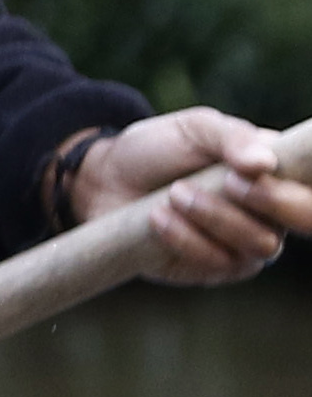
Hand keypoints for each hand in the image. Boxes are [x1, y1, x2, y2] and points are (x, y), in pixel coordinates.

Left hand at [70, 109, 311, 284]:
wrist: (105, 177)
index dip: (296, 189)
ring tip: (174, 193)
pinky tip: (157, 217)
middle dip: (265, 202)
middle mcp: (272, 212)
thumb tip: (265, 163)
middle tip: (225, 181)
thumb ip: (232, 137)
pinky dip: (187, 239)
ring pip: (259, 246)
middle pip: (301, 222)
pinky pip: (217, 264)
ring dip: (215, 218)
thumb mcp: (196, 128)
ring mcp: (244, 244)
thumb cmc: (160, 148)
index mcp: (280, 174)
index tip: (256, 170)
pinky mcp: (210, 268)